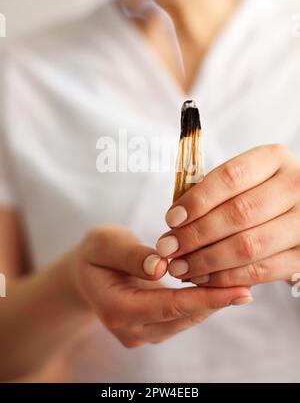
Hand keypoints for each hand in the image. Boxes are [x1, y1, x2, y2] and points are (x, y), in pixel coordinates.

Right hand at [73, 225, 251, 347]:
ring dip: (212, 302)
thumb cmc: (95, 253)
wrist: (87, 273)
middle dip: (216, 302)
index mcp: (116, 309)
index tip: (236, 291)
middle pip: (182, 317)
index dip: (204, 299)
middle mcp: (131, 329)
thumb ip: (129, 255)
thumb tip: (160, 267)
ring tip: (240, 284)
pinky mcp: (153, 328)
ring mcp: (142, 333)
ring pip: (186, 320)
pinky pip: (183, 316)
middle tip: (247, 286)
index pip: (168, 307)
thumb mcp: (104, 243)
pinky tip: (220, 286)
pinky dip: (202, 301)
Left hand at [156, 144, 299, 287]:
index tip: (171, 219)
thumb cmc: (256, 192)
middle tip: (168, 247)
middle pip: (239, 213)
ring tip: (179, 266)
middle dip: (196, 234)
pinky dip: (227, 277)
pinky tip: (203, 277)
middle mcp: (296, 186)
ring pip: (249, 246)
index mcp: (274, 159)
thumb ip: (211, 192)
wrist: (297, 211)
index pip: (231, 176)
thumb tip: (175, 221)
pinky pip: (261, 271)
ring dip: (207, 260)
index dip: (197, 200)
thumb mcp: (241, 179)